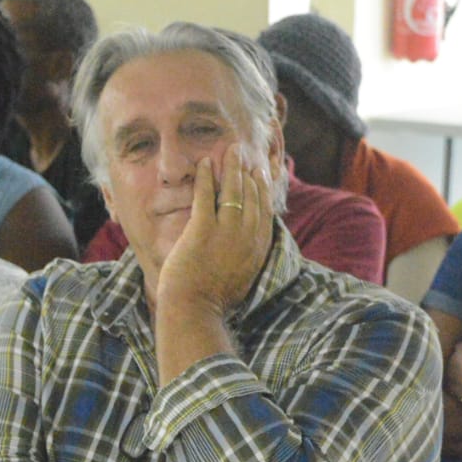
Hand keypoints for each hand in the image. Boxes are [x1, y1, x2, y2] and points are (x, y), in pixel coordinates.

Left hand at [157, 143, 273, 315]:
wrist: (195, 312)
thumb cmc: (212, 302)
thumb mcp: (242, 279)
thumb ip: (247, 259)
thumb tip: (248, 249)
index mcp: (258, 250)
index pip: (266, 211)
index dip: (264, 188)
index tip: (261, 172)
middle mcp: (247, 238)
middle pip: (253, 196)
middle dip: (250, 171)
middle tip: (245, 154)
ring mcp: (226, 233)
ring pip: (234, 191)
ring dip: (232, 167)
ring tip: (230, 150)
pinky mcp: (203, 230)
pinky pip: (208, 195)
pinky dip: (207, 176)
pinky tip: (205, 163)